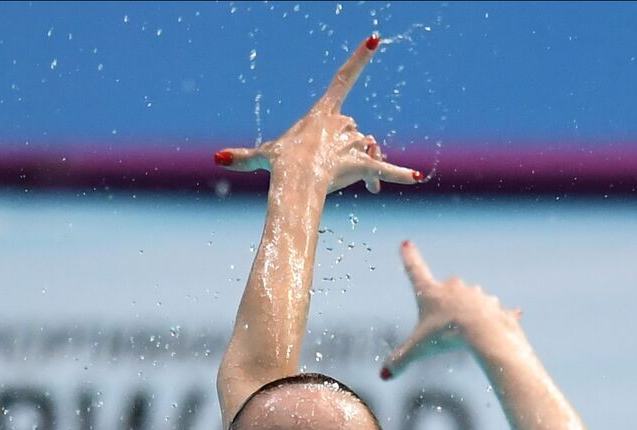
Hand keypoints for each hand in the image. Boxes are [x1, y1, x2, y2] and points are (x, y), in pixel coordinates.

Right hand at [213, 36, 421, 194]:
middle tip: (334, 167)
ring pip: (369, 150)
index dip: (359, 58)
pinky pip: (385, 169)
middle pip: (356, 132)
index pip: (343, 77)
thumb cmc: (280, 165)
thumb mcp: (263, 156)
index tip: (375, 39)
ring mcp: (353, 141)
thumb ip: (244, 157)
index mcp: (323, 112)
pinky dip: (401, 175)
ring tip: (354, 184)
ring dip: (365, 167)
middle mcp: (341, 122)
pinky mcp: (363, 163)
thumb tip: (218, 160)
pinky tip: (417, 179)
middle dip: (351, 148)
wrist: (293, 180)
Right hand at [381, 241, 521, 378]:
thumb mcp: (418, 350)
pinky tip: (513, 315)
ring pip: (472, 301)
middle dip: (447, 302)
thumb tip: (383, 375)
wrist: (482, 331)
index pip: (414, 270)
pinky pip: (496, 311)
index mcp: (431, 292)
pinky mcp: (494, 306)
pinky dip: (499, 316)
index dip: (409, 257)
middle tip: (445, 323)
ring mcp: (476, 295)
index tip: (406, 243)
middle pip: (447, 288)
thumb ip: (399, 361)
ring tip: (468, 333)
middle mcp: (454, 287)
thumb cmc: (446, 335)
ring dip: (470, 313)